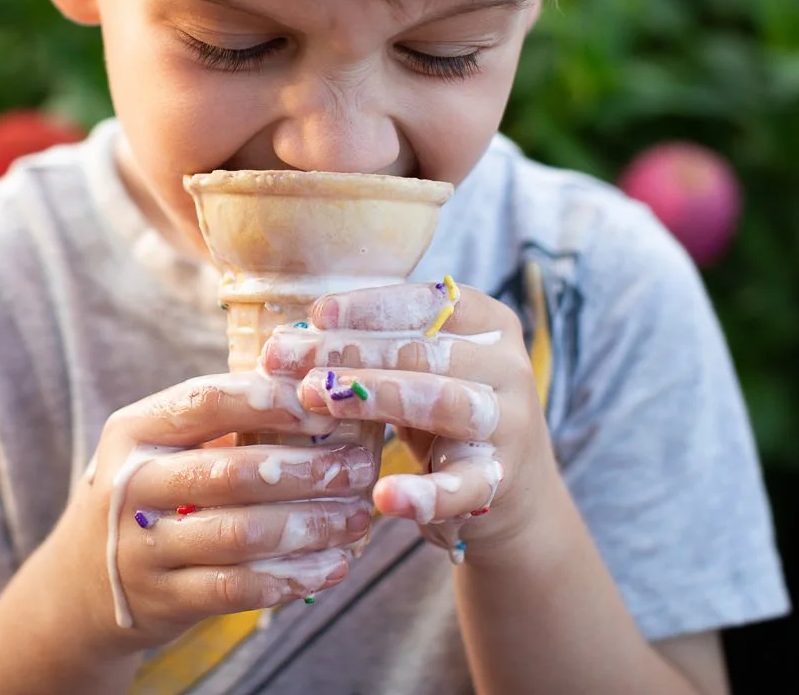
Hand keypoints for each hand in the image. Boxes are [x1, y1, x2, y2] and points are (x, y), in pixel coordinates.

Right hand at [51, 371, 376, 654]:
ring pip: (242, 534)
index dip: (274, 401)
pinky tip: (331, 565)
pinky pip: (238, 589)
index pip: (208, 400)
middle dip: (308, 470)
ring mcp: (143, 548)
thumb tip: (315, 386)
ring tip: (356, 518)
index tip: (328, 408)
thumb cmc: (150, 492)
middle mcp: (132, 485)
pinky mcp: (163, 600)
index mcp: (135, 431)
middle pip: (233, 472)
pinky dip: (292, 577)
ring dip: (311, 526)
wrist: (81, 581)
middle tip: (360, 467)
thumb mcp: (162, 445)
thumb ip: (221, 417)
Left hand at [259, 280, 551, 560]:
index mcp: (489, 324)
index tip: (316, 315)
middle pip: (425, 351)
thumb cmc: (445, 417)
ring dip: (377, 397)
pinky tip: (383, 496)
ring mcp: (509, 426)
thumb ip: (378, 347)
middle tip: (285, 359)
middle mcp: (509, 367)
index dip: (370, 306)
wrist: (513, 495)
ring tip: (320, 400)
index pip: (429, 303)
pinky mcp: (501, 483)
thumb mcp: (421, 371)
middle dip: (351, 352)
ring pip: (444, 401)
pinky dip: (423, 494)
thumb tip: (294, 336)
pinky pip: (461, 487)